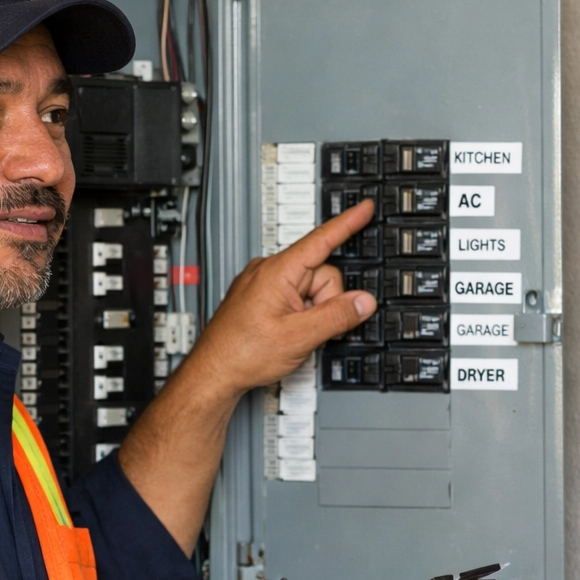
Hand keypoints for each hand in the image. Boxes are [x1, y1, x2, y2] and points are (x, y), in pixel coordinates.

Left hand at [185, 201, 376, 396]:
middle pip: (322, 273)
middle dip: (326, 302)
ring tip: (294, 333)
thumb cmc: (242, 353)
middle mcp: (268, 270)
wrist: (214, 372)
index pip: (322, 239)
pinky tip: (288, 331)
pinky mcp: (261, 296)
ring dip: (313, 312)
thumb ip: (337, 316)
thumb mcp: (299, 337)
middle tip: (312, 328)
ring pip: (311, 289)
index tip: (365, 207)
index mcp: (278, 271)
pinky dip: (301, 313)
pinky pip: (295, 296)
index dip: (348, 223)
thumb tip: (363, 301)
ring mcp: (263, 283)